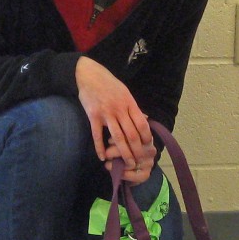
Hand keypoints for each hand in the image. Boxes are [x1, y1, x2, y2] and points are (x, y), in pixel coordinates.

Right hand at [75, 56, 155, 182]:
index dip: (146, 137)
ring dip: (123, 153)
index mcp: (130, 103)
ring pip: (118, 138)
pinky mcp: (93, 116)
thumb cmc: (109, 84)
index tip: (149, 146)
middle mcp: (120, 110)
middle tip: (140, 161)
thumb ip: (134, 108)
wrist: (90, 75)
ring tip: (127, 164)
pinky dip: (100, 148)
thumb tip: (146, 119)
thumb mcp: (126, 92)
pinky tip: (103, 157)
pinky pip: (97, 135)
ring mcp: (106, 113)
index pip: (142, 124)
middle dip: (137, 150)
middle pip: (131, 134)